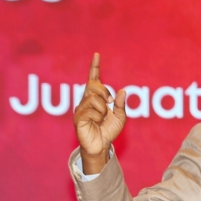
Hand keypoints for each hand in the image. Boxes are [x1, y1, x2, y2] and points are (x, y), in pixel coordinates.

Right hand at [73, 53, 126, 174]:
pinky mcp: (78, 118)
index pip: (93, 78)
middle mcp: (86, 100)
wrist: (101, 146)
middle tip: (110, 104)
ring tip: (102, 118)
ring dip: (103, 109)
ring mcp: (81, 108)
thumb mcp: (120, 117)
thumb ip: (121, 104)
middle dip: (105, 92)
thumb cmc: (108, 131)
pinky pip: (90, 111)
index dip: (95, 67)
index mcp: (96, 97)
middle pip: (93, 85)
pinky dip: (98, 117)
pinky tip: (96, 123)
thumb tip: (123, 91)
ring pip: (93, 98)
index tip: (97, 55)